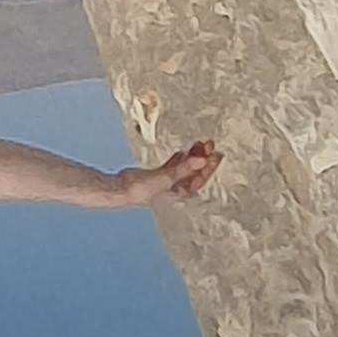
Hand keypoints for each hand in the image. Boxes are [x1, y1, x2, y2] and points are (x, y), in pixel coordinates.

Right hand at [102, 141, 221, 205]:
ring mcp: (167, 181)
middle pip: (194, 172)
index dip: (209, 166)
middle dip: (202, 159)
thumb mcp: (167, 178)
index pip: (200, 178)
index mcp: (181, 192)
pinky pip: (174, 165)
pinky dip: (180, 159)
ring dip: (192, 157)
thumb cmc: (142, 191)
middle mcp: (176, 188)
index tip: (216, 154)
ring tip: (199, 144)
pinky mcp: (158, 175)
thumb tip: (202, 161)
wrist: (122, 189)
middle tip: (208, 144)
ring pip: (185, 167)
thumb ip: (184, 168)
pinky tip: (184, 152)